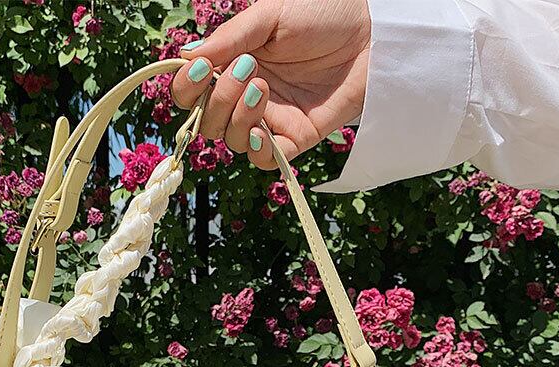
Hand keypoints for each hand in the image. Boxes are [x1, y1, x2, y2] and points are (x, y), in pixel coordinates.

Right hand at [171, 0, 370, 168]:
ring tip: (263, 88)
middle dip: (217, 101)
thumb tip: (186, 58)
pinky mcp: (297, 138)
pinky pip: (267, 160)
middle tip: (247, 71)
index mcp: (234, 66)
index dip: (187, 89)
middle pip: (208, 121)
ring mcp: (272, 120)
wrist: (372, 32)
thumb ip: (229, 39)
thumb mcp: (269, 16)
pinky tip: (264, 131)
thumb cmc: (323, 14)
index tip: (202, 70)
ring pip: (233, 140)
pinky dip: (259, 151)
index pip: (192, 92)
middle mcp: (247, 96)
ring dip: (239, 118)